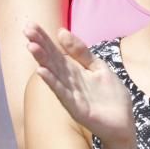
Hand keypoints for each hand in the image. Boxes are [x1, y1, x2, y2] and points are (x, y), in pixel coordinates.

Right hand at [25, 23, 134, 144]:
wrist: (123, 123)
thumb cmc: (110, 96)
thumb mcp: (98, 67)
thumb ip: (81, 51)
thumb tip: (61, 31)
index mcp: (74, 70)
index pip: (57, 51)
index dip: (45, 39)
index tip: (31, 25)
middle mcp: (69, 81)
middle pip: (53, 60)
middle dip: (40, 45)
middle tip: (26, 30)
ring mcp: (71, 95)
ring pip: (54, 74)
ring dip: (43, 60)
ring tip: (31, 46)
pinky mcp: (76, 108)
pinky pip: (62, 93)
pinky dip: (52, 82)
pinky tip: (42, 72)